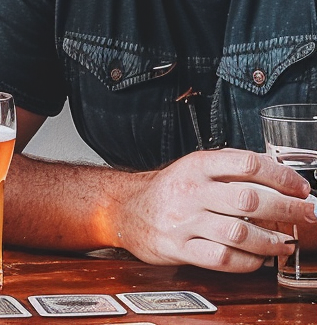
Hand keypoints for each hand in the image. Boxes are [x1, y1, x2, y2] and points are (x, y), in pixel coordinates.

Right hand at [114, 149, 314, 271]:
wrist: (126, 209)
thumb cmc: (169, 189)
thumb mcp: (194, 167)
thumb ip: (229, 169)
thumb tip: (278, 178)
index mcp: (196, 165)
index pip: (246, 163)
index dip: (280, 176)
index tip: (300, 187)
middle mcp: (191, 191)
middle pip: (249, 201)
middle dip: (288, 210)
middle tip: (308, 215)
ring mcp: (184, 221)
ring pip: (240, 234)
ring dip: (272, 242)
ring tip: (286, 243)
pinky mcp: (180, 248)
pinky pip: (224, 259)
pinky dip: (249, 262)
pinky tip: (258, 258)